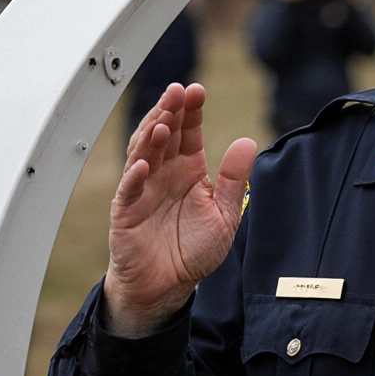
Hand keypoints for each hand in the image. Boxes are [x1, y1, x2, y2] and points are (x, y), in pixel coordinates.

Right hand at [104, 83, 256, 336]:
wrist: (168, 285)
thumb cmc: (194, 250)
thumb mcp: (225, 214)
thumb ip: (234, 179)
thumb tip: (247, 140)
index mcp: (188, 170)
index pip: (188, 132)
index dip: (191, 111)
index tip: (197, 90)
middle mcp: (164, 173)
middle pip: (164, 134)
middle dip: (169, 112)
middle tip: (176, 91)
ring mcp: (142, 189)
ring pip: (143, 154)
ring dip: (150, 136)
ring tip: (162, 121)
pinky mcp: (127, 211)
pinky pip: (129, 190)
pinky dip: (134, 177)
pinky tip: (143, 165)